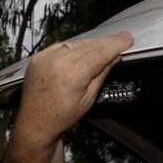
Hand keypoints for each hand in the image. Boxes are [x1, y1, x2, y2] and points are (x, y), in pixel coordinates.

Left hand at [8, 31, 132, 158]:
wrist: (35, 123)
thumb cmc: (60, 116)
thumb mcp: (88, 98)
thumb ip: (101, 74)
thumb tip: (113, 57)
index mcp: (72, 75)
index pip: (100, 52)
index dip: (116, 44)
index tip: (127, 39)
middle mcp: (57, 62)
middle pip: (90, 45)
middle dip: (107, 42)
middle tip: (121, 39)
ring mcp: (45, 58)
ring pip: (76, 43)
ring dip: (91, 44)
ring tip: (102, 49)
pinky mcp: (38, 57)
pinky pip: (62, 46)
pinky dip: (73, 47)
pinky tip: (81, 52)